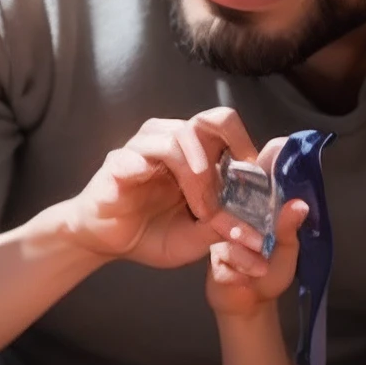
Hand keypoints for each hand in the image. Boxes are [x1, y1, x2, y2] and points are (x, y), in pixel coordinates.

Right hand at [62, 108, 261, 266]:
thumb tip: (259, 234)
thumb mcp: (196, 238)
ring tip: (202, 208)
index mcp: (194, 154)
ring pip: (178, 136)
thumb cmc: (152, 235)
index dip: (244, 141)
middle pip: (207, 118)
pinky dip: (152, 169)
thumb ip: (222, 230)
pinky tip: (160, 191)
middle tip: (235, 177)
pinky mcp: (118, 162)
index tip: (254, 171)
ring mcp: (144, 148)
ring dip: (197, 172)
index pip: (223, 126)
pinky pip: (137, 154)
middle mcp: (171, 142)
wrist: (106, 245)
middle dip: (228, 142)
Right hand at [206, 198, 307, 314]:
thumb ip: (288, 227)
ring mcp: (219, 245)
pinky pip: (221, 266)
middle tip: (263, 249)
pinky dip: (236, 276)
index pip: (248, 202)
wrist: (255, 303)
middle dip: (249, 238)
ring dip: (247, 262)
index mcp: (251, 218)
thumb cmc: (273, 272)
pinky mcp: (212, 265)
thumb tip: (301, 204)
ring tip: (261, 271)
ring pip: (227, 247)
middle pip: (232, 222)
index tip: (264, 222)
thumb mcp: (286, 249)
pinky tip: (243, 281)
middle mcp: (231, 227)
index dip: (254, 209)